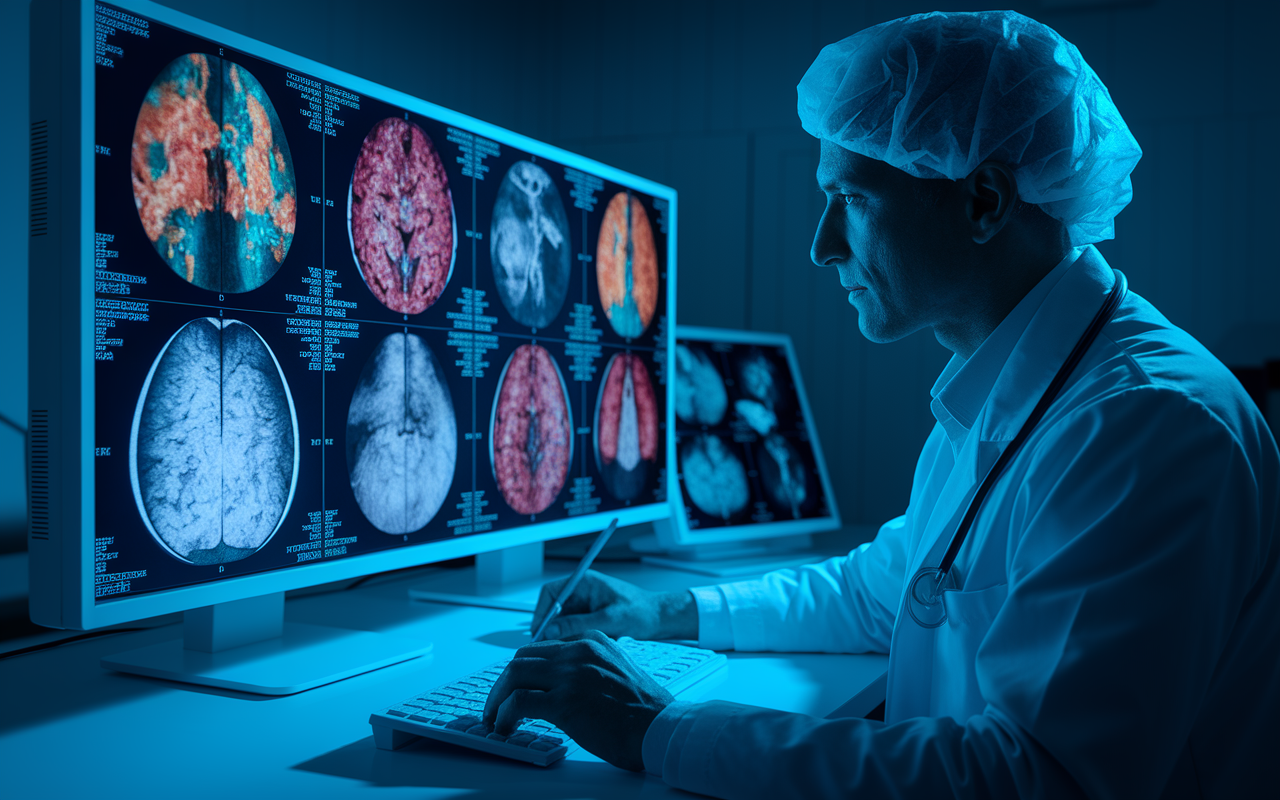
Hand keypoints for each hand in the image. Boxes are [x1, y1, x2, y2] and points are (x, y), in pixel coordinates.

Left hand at [482, 630, 674, 770]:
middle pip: (522, 658)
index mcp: (592, 641)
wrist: (662, 727)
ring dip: (498, 699)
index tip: (513, 688)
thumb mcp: (616, 673)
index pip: (542, 648)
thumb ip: (590, 669)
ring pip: (514, 675)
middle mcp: (579, 652)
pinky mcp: (565, 701)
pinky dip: (504, 714)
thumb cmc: (645, 711)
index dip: (522, 671)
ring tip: (495, 718)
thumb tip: (561, 686)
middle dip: (503, 683)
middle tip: (496, 704)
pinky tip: (504, 726)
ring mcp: (571, 675)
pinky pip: (519, 701)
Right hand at [531, 570, 696, 641]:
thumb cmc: (641, 612)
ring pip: (563, 621)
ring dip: (566, 635)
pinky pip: (574, 628)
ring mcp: (586, 604)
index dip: (542, 612)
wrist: (660, 619)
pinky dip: (576, 638)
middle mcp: (583, 591)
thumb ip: (578, 624)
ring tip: (576, 646)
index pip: (551, 593)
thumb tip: (551, 630)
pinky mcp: (591, 617)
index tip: (540, 631)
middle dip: (553, 628)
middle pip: (554, 609)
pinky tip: (586, 646)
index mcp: (585, 582)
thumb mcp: (608, 619)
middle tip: (552, 647)